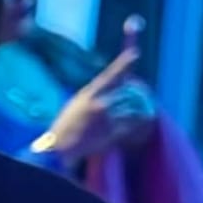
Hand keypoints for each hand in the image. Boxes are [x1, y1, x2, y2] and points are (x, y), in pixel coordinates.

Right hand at [32, 47, 155, 165]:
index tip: (135, 54)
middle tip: (142, 93)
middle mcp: (100, 104)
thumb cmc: (67, 125)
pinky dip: (137, 123)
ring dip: (137, 109)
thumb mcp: (77, 102)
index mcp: (89, 94)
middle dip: (137, 92)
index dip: (123, 64)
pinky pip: (132, 124)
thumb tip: (113, 86)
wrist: (60, 148)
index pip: (110, 75)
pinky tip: (139, 125)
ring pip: (132, 108)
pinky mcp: (113, 133)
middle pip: (127, 92)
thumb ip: (95, 93)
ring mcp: (108, 119)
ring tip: (139, 110)